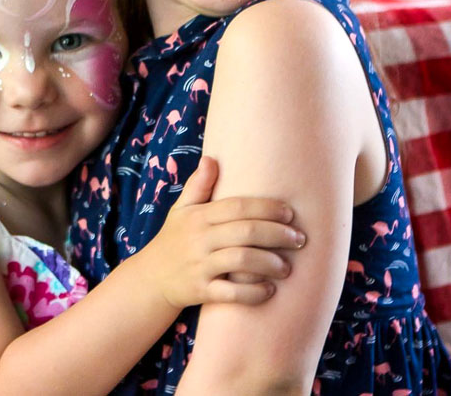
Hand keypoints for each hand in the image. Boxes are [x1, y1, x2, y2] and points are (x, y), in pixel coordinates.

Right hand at [137, 156, 304, 307]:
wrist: (150, 279)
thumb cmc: (174, 240)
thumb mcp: (181, 210)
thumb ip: (198, 185)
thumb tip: (211, 158)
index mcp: (199, 216)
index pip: (238, 207)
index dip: (267, 208)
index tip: (291, 213)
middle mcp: (199, 239)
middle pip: (245, 232)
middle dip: (278, 235)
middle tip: (300, 240)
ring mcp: (199, 266)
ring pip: (241, 261)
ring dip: (270, 264)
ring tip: (287, 267)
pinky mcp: (200, 291)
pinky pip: (231, 293)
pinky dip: (253, 293)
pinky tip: (269, 290)